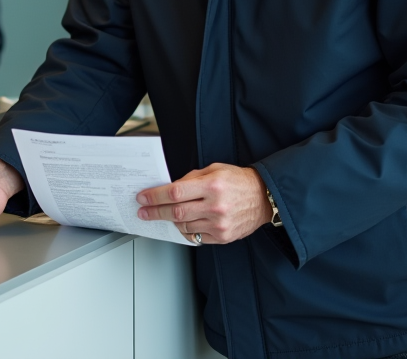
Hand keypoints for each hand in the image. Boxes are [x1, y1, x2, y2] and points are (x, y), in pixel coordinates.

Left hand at [135, 163, 271, 244]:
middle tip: (143, 211)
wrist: (264, 197)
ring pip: (183, 225)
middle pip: (175, 212)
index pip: (175, 192)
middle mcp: (215, 206)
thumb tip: (169, 188)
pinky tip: (182, 223)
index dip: (155, 196)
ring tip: (164, 215)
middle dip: (155, 211)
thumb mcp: (215, 169)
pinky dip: (185, 230)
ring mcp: (219, 224)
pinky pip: (195, 236)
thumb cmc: (239, 181)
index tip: (142, 197)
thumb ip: (191, 178)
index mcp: (212, 185)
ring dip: (170, 221)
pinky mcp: (222, 237)